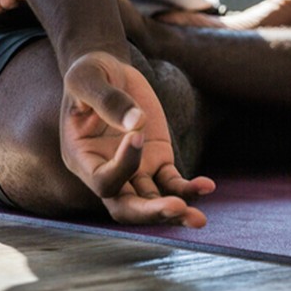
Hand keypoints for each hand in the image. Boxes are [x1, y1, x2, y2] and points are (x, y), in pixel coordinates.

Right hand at [60, 52, 214, 225]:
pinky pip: (174, 183)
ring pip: (153, 202)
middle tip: (177, 208)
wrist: (110, 71)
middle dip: (151, 213)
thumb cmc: (92, 73)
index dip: (123, 165)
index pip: (104, 180)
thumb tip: (136, 122)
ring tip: (199, 219)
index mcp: (82, 158)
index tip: (137, 134)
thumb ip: (108, 100)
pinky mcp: (158, 162)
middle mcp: (107, 172)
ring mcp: (135, 170)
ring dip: (176, 210)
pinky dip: (189, 188)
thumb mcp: (89, 78)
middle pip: (126, 208)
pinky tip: (208, 186)